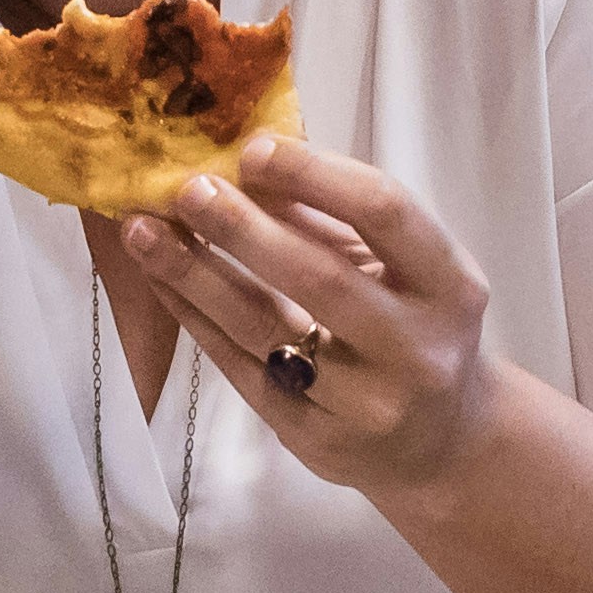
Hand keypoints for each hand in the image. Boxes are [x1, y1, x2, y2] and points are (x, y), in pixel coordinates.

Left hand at [124, 134, 497, 501]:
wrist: (437, 444)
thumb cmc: (413, 328)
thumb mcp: (400, 271)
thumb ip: (333, 220)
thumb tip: (245, 161)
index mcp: (450, 286)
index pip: (384, 212)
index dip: (315, 174)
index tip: (251, 148)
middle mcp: (415, 349)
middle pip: (319, 277)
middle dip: (242, 228)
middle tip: (185, 189)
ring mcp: (364, 403)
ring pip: (265, 329)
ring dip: (195, 273)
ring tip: (143, 229)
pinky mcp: (313, 438)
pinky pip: (239, 368)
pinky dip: (194, 317)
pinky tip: (160, 279)